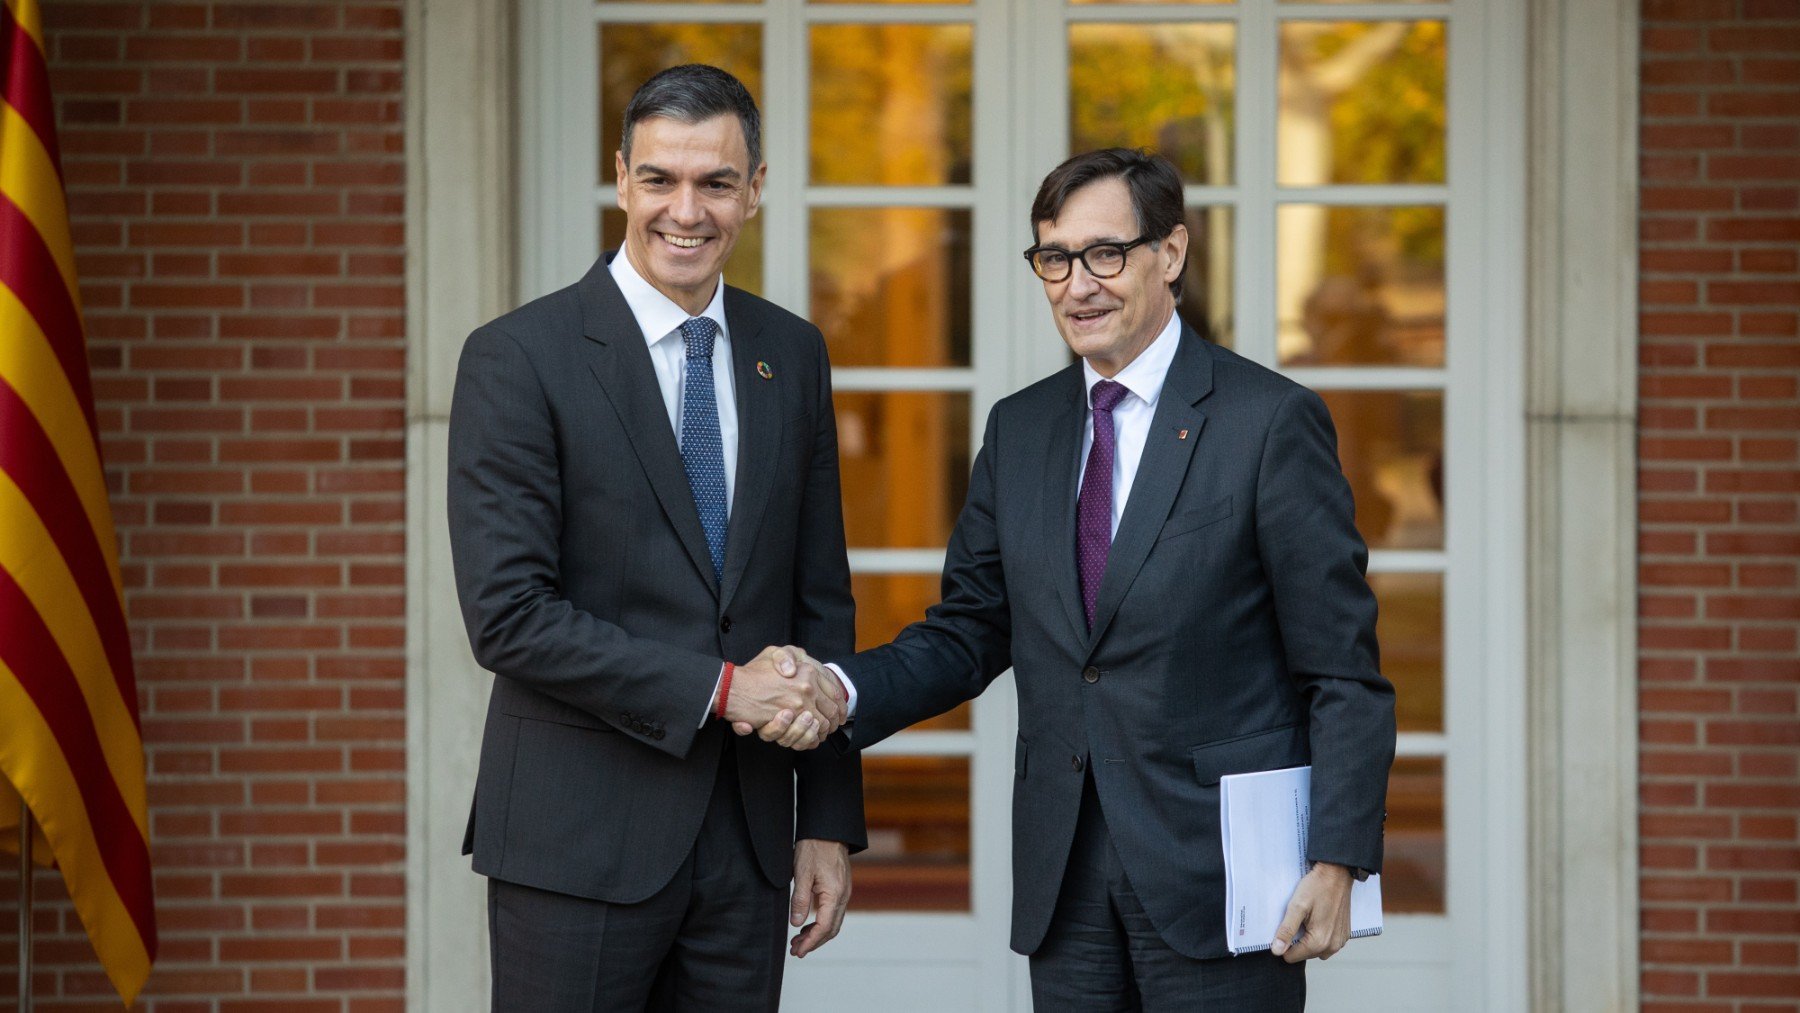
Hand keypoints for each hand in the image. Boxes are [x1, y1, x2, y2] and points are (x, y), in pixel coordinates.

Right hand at [724, 646, 843, 746]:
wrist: (733, 688)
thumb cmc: (753, 671)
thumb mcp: (772, 652)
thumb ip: (788, 655)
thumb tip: (795, 669)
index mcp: (807, 672)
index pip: (833, 691)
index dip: (840, 705)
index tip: (840, 713)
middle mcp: (806, 688)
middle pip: (831, 710)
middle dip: (833, 721)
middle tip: (831, 727)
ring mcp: (798, 706)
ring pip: (820, 725)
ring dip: (821, 731)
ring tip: (818, 732)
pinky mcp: (788, 722)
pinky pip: (807, 736)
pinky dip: (810, 739)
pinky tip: (808, 738)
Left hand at [789, 839, 850, 957]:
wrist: (828, 829)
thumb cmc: (814, 847)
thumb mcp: (802, 874)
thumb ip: (800, 900)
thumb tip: (797, 924)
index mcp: (835, 894)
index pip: (824, 927)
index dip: (811, 942)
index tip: (798, 952)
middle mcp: (843, 896)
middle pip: (831, 929)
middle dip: (814, 942)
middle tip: (796, 951)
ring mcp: (844, 892)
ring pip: (833, 922)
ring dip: (817, 934)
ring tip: (798, 940)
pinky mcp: (841, 888)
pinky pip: (833, 912)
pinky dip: (821, 923)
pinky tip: (807, 924)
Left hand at [1269, 861, 1352, 961]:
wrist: (1337, 874)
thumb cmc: (1317, 887)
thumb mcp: (1296, 906)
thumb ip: (1286, 930)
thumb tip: (1276, 951)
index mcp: (1319, 941)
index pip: (1291, 957)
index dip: (1284, 943)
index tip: (1286, 927)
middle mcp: (1332, 946)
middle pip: (1304, 954)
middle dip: (1298, 941)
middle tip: (1299, 920)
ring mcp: (1340, 941)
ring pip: (1316, 951)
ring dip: (1309, 940)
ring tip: (1308, 920)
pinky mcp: (1344, 935)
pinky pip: (1328, 944)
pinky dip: (1321, 936)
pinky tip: (1319, 919)